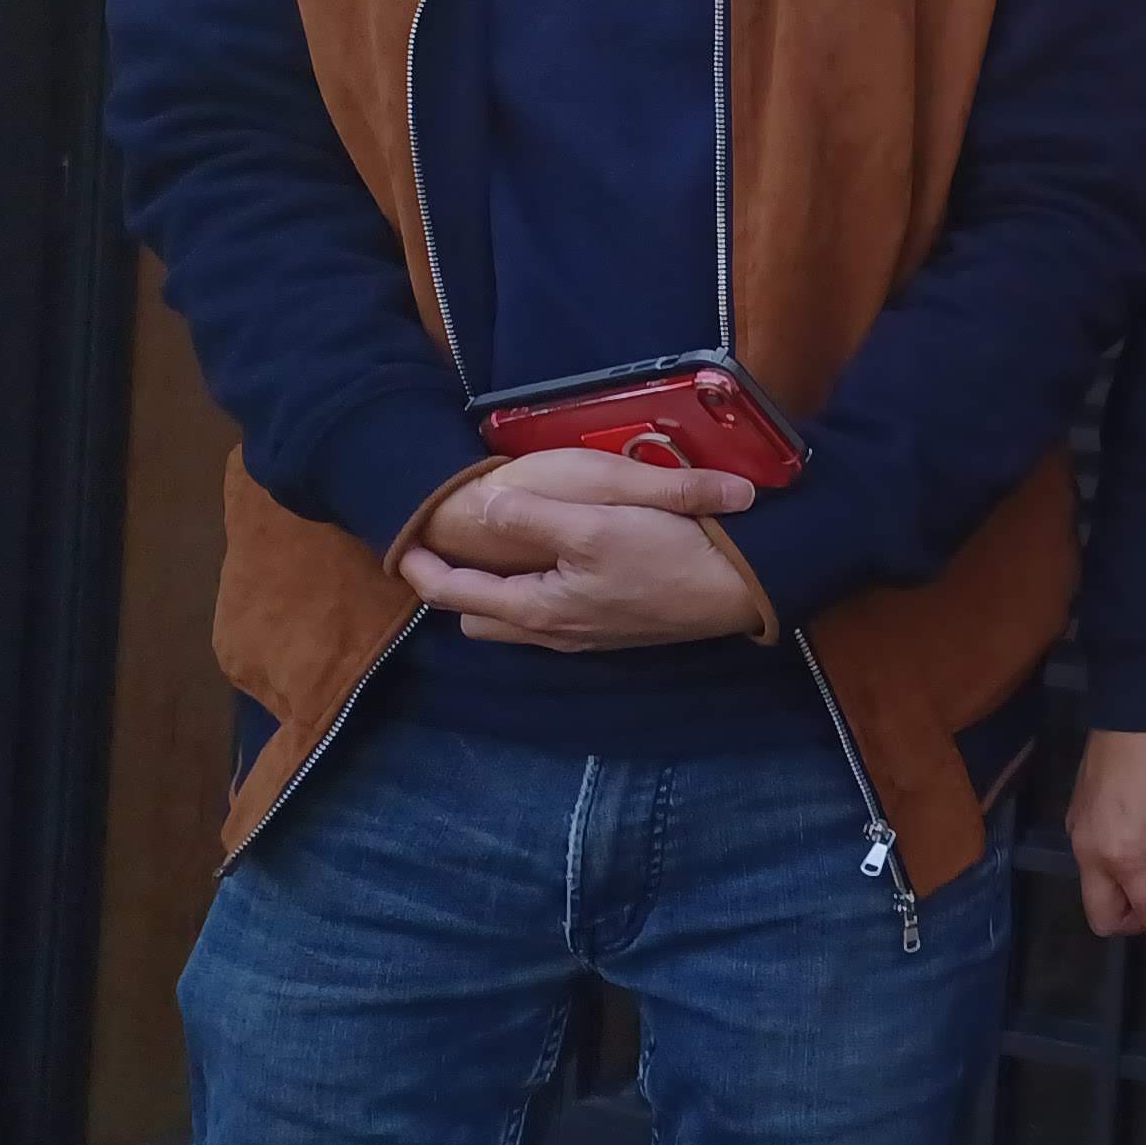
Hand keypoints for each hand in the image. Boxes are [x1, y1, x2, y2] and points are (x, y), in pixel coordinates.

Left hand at [399, 451, 762, 650]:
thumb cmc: (667, 553)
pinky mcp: (615, 629)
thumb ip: (530, 519)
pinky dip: (534, 594)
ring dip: (497, 594)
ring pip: (518, 622)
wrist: (742, 588)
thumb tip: (480, 508)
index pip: (456, 594)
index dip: (421, 568)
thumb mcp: (594, 524)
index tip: (403, 540)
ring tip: (498, 553)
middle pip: (481, 619)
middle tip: (450, 548)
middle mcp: (555, 632)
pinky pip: (552, 618)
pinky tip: (557, 564)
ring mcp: (587, 636)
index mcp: (538, 609)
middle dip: (456, 588)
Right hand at [1069, 728, 1145, 950]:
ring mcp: (1077, 830)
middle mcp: (1090, 852)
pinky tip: (1143, 840)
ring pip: (1093, 886)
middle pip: (1102, 915)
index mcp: (1124, 857)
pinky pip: (1089, 857)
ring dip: (1122, 891)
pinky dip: (1112, 864)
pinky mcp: (1076, 810)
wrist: (1141, 700)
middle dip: (1134, 921)